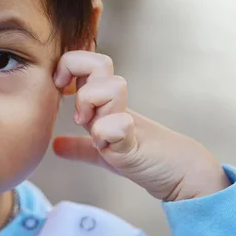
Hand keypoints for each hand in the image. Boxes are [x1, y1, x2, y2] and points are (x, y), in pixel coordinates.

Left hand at [52, 51, 230, 200]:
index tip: (61, 84)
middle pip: (99, 62)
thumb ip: (80, 146)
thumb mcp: (102, 150)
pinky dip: (107, 135)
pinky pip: (118, 126)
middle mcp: (115, 104)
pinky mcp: (136, 142)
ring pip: (110, 87)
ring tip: (91, 127)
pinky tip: (107, 147)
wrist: (180, 173)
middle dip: (78, 74)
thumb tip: (56, 144)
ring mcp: (127, 120)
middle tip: (75, 101)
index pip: (86, 62)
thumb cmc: (144, 157)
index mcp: (104, 102)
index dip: (70, 63)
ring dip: (91, 104)